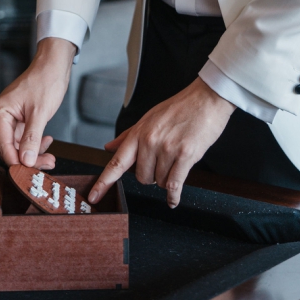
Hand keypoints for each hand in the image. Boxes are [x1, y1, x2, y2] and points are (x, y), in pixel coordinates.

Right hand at [0, 38, 75, 170]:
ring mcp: (10, 119)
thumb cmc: (44, 82)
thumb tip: (26, 161)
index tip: (30, 174)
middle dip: (29, 159)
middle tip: (47, 164)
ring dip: (35, 153)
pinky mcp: (20, 120)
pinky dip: (36, 143)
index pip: (3, 146)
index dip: (16, 162)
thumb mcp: (39, 113)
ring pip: (19, 146)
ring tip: (51, 157)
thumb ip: (32, 138)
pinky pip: (25, 139)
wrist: (53, 67)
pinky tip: (47, 142)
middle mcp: (1, 117)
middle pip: (10, 148)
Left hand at [88, 78, 233, 207]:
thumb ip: (128, 136)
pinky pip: (175, 184)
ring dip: (166, 179)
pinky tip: (173, 199)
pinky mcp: (186, 155)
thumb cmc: (178, 108)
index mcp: (139, 133)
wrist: (205, 100)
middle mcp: (150, 141)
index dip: (104, 182)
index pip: (116, 162)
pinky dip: (174, 195)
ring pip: (159, 181)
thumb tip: (109, 147)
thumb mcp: (148, 119)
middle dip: (150, 176)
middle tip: (160, 164)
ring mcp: (167, 149)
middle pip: (141, 177)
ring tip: (174, 162)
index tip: (94, 196)